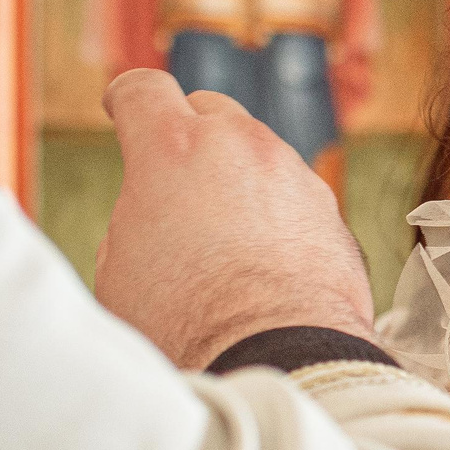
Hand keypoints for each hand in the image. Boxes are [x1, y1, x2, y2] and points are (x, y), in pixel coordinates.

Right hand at [94, 69, 373, 368]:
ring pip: (258, 155)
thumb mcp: (120, 269)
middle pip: (208, 111)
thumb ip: (134, 219)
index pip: (143, 91)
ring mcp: (294, 174)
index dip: (127, 99)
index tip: (123, 107)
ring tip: (222, 238)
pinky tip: (264, 260)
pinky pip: (294, 198)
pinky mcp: (330, 211)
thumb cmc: (188, 322)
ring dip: (238, 178)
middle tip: (175, 180)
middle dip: (189, 135)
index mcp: (173, 148)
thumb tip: (153, 214)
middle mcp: (240, 146)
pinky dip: (277, 215)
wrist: (281, 358)